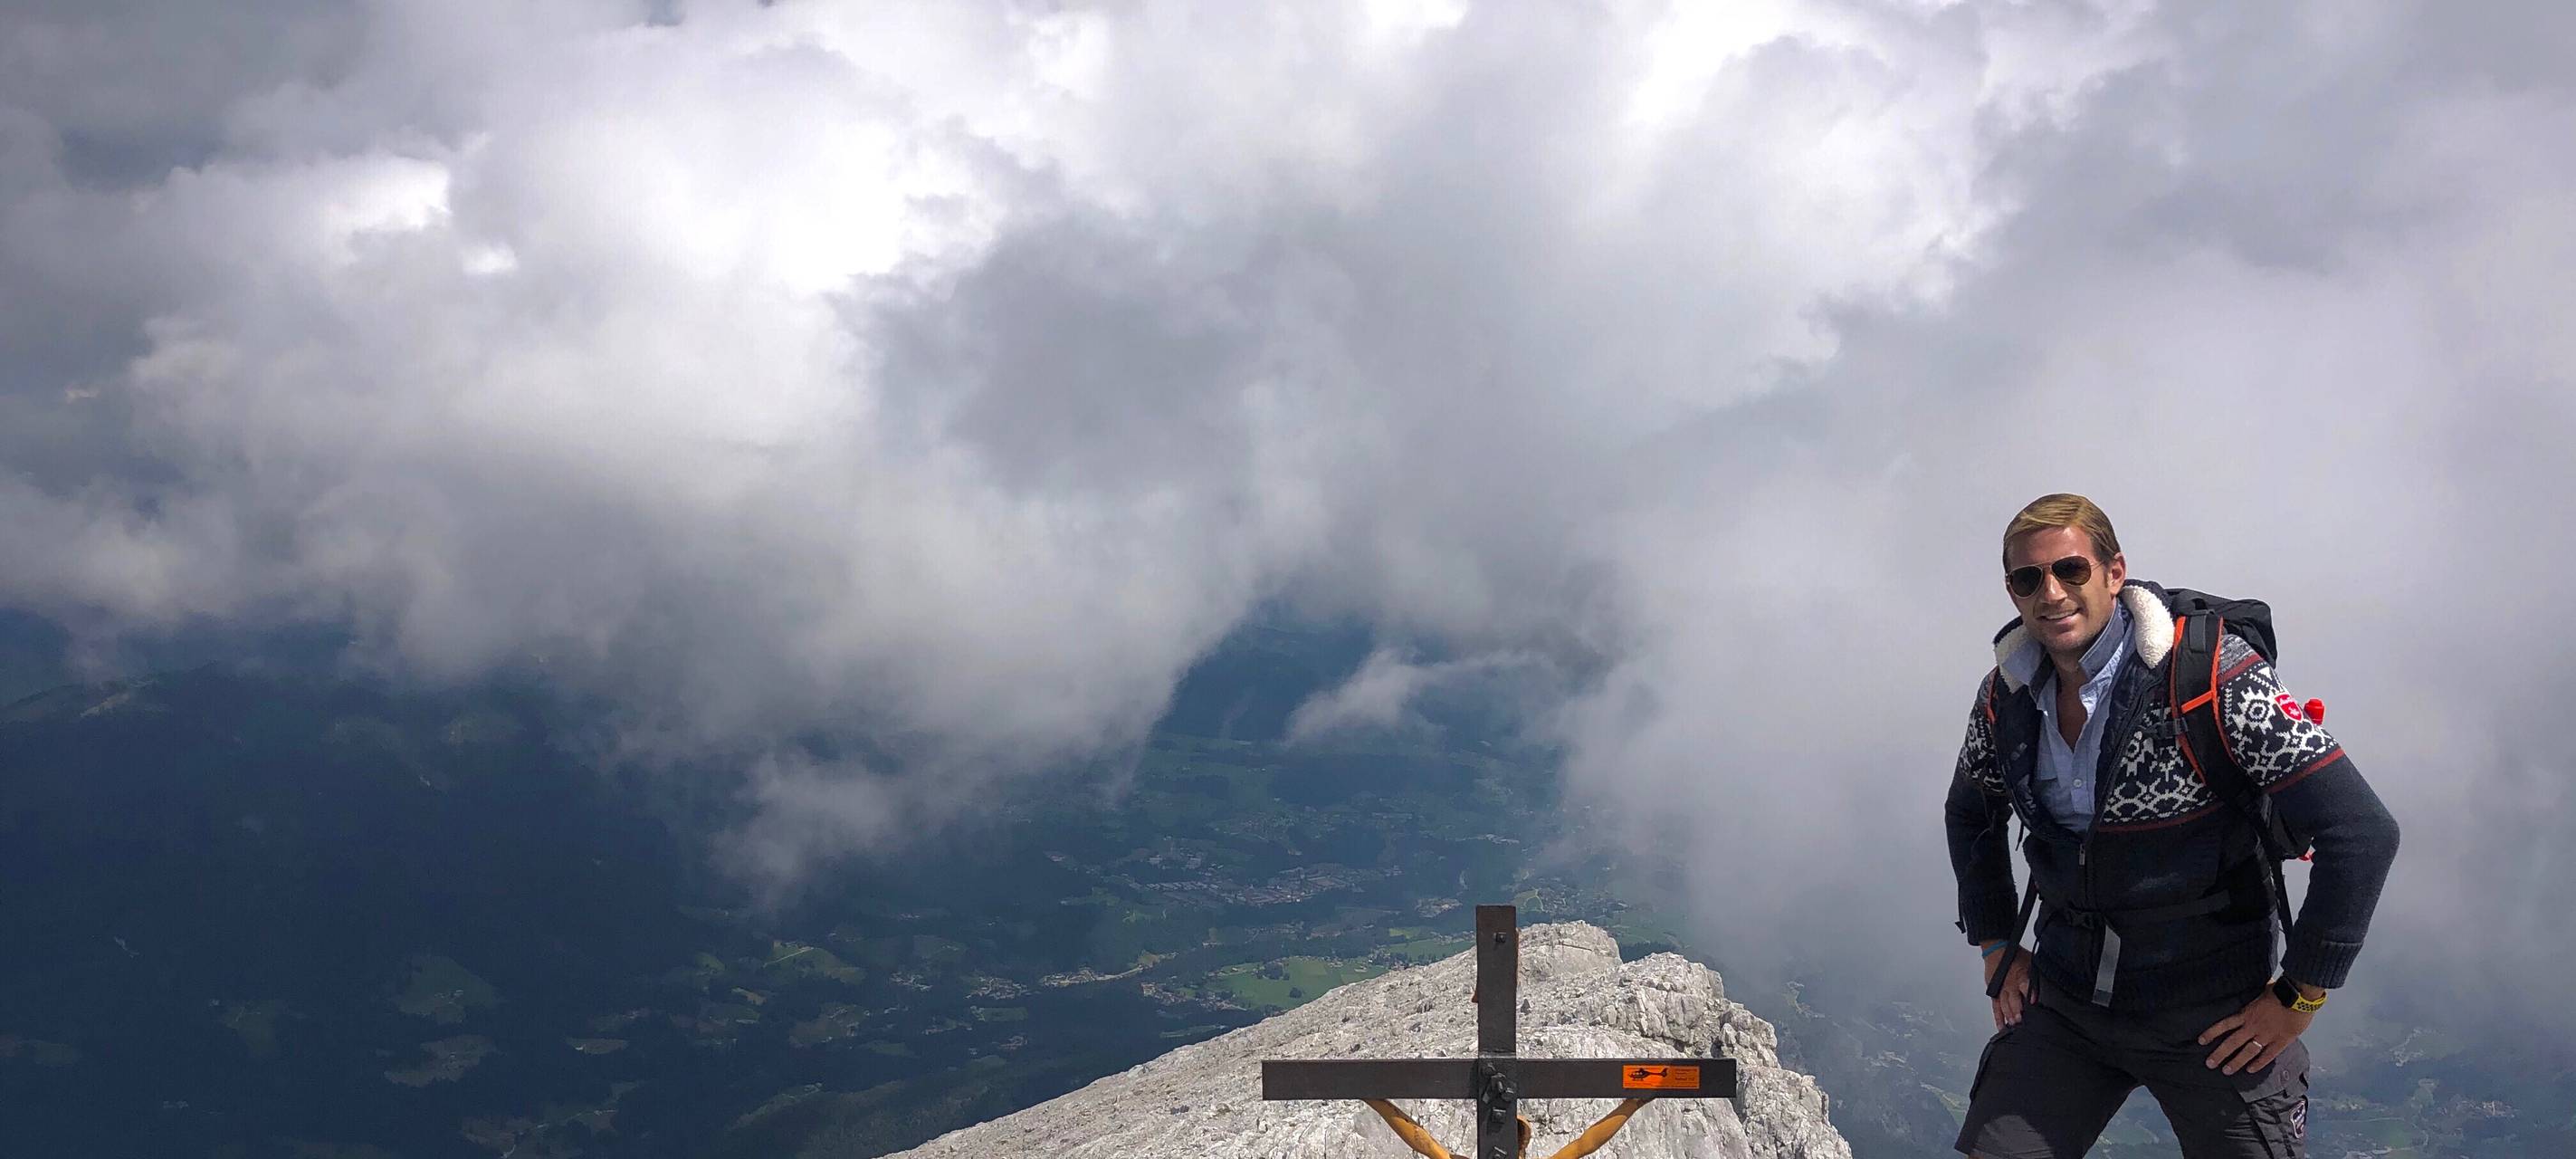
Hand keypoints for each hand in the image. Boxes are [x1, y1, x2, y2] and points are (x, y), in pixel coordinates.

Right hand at [1981, 944, 2032, 1028]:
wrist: (1997, 949)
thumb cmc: (2016, 955)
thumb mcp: (2030, 962)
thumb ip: (2037, 975)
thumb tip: (2053, 980)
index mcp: (2020, 976)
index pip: (2025, 986)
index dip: (2030, 993)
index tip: (2033, 1002)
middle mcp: (2009, 985)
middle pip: (2013, 1000)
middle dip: (2017, 1011)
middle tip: (2021, 1020)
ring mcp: (2001, 990)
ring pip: (2004, 1006)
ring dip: (2008, 1015)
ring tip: (2013, 1024)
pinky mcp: (1994, 993)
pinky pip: (1995, 1008)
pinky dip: (1998, 1018)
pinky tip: (2002, 1026)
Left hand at [2198, 991, 2313, 1073]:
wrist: (2300, 996)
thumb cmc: (2281, 990)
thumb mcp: (2259, 991)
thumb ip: (2252, 997)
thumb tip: (2245, 988)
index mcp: (2247, 1014)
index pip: (2224, 1025)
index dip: (2211, 1033)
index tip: (2201, 1041)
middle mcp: (2253, 1027)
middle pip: (2232, 1043)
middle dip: (2219, 1054)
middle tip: (2209, 1064)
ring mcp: (2266, 1035)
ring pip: (2247, 1052)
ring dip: (2236, 1062)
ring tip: (2226, 1071)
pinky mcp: (2281, 1041)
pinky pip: (2267, 1055)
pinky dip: (2258, 1064)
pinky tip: (2250, 1070)